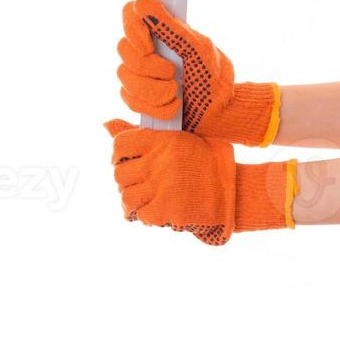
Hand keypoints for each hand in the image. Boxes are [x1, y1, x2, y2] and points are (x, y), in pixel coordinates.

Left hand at [104, 119, 297, 244]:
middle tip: (141, 182)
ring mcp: (162, 188)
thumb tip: (104, 124)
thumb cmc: (208, 162)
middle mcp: (159, 163)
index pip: (121, 143)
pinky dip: (145, 214)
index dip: (118, 153)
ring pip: (126, 196)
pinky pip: (140, 215)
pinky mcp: (166, 210)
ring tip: (146, 197)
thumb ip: (144, 135)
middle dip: (126, 179)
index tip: (127, 160)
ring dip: (133, 199)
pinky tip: (157, 209)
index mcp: (163, 141)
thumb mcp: (181, 139)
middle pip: (119, 173)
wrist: (235, 191)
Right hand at [117, 0, 280, 145]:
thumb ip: (170, 26)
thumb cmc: (211, 75)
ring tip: (176, 92)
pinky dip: (155, 106)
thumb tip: (144, 3)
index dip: (133, 27)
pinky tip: (173, 106)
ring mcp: (138, 72)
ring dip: (155, 89)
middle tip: (173, 73)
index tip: (148, 44)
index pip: (130, 13)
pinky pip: (130, 99)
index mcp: (161, 29)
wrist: (218, 111)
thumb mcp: (197, 48)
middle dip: (151, 66)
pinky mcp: (136, 96)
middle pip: (124, 48)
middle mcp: (145, 48)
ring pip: (125, 75)